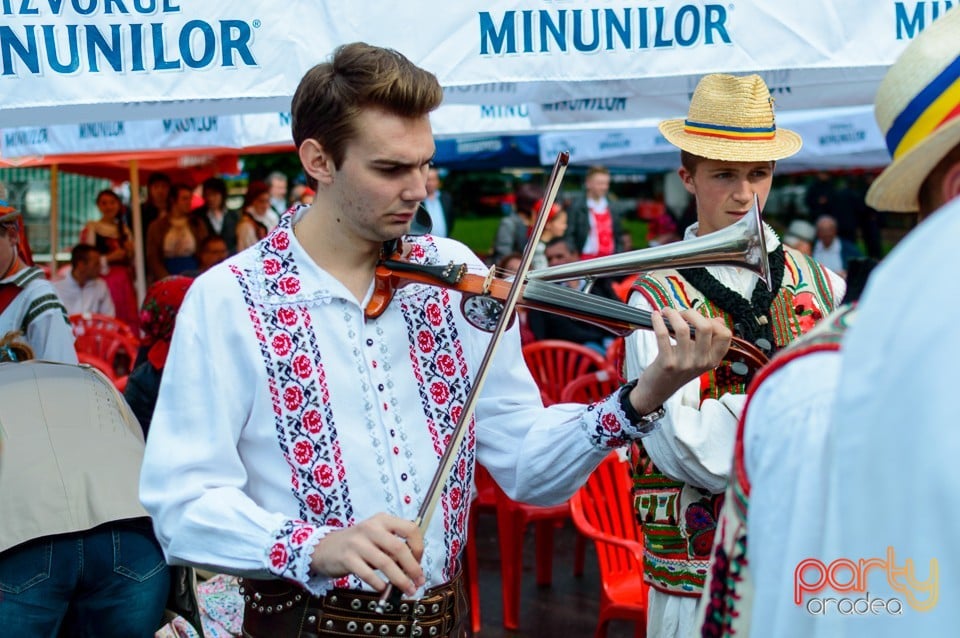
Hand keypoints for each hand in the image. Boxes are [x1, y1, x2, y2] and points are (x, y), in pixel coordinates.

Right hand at [309, 513, 424, 595]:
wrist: (325, 547)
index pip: (410, 528)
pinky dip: (379, 583)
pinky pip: (368, 573)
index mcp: (383, 520)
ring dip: (400, 580)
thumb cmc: (358, 544)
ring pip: (385, 563)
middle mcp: (371, 528)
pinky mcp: (347, 557)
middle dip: (413, 568)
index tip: (419, 562)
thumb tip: (414, 568)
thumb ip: (394, 547)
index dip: (418, 547)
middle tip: (419, 581)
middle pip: (399, 548)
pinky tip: (384, 589)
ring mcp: (358, 542)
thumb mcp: (377, 537)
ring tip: (408, 589)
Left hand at [629, 308, 730, 413]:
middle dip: (692, 313)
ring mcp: (685, 363)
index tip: (700, 318)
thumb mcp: (698, 358)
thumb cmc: (677, 371)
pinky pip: (663, 335)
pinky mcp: (667, 363)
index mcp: (712, 359)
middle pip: (706, 327)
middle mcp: (701, 362)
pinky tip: (655, 317)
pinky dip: (658, 322)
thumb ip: (707, 341)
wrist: (657, 391)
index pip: (725, 335)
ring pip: (683, 329)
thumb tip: (717, 320)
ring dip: (673, 315)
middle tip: (681, 313)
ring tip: (666, 312)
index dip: (713, 321)